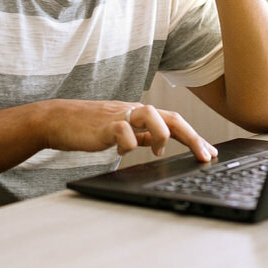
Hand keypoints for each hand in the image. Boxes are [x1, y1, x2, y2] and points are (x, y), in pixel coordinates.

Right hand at [42, 100, 217, 161]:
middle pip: (170, 117)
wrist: (59, 120)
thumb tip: (159, 144)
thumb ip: (140, 135)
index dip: (194, 136)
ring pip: (151, 114)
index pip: (174, 121)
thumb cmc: (89, 127)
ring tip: (158, 151)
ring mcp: (120, 116)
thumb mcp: (121, 131)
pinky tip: (121, 152)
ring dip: (161, 135)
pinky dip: (127, 144)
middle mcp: (134, 111)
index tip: (209, 153)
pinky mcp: (104, 125)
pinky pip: (123, 131)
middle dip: (192, 136)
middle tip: (205, 155)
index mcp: (140, 114)